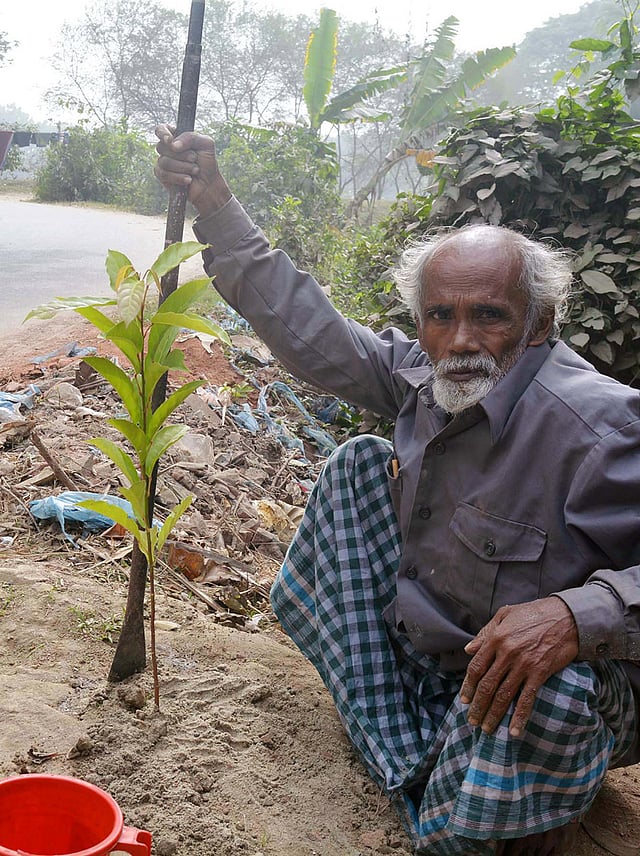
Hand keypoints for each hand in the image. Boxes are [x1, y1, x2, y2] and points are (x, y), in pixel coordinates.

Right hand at [154, 124, 230, 216]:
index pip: (161, 129)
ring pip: (164, 161)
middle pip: (161, 146)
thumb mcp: (206, 144)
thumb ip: (191, 137)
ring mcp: (163, 162)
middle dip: (181, 155)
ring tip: (195, 170)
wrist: (209, 184)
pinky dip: (178, 177)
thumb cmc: (207, 163)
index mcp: (176, 137)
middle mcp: (168, 149)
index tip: (170, 140)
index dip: (163, 133)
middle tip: (195, 159)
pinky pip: (164, 174)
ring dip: (183, 167)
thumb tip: (173, 145)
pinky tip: (188, 179)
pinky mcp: (162, 176)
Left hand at [459, 597, 578, 736]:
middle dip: (478, 706)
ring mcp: (523, 664)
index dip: (468, 686)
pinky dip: (519, 717)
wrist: (566, 617)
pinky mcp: (540, 673)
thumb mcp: (505, 615)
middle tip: (473, 721)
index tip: (464, 700)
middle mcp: (507, 653)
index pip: (476, 668)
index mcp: (496, 638)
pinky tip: (514, 731)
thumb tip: (468, 649)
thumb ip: (485, 632)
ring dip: (493, 715)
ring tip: (487, 729)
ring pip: (503, 695)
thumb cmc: (534, 613)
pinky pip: (527, 699)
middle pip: (487, 685)